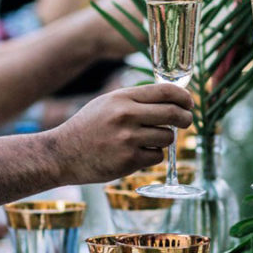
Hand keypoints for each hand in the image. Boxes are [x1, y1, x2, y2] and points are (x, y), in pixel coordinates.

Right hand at [52, 84, 193, 182]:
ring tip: (147, 140)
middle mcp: (126, 115)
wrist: (62, 154)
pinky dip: (152, 155)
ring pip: (168, 137)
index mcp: (122, 97)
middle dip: (186, 118)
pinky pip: (157, 156)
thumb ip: (137, 100)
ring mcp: (128, 138)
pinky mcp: (129, 160)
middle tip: (187, 121)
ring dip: (164, 139)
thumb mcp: (108, 103)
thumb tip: (173, 100)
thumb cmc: (89, 127)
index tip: (189, 103)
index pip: (165, 91)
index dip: (184, 97)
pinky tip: (136, 153)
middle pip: (173, 113)